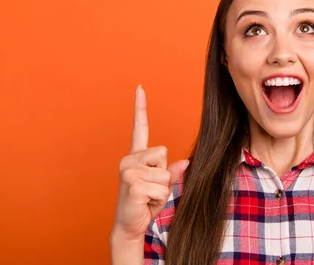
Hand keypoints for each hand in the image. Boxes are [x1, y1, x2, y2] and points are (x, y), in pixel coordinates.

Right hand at [112, 85, 188, 241]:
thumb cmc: (146, 203)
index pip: (140, 128)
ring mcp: (128, 171)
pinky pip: (161, 186)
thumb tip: (185, 161)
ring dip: (161, 189)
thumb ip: (173, 172)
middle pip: (163, 153)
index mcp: (137, 156)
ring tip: (147, 196)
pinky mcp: (132, 184)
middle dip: (163, 174)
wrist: (130, 225)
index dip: (140, 108)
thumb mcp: (163, 185)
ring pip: (164, 173)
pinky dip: (158, 198)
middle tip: (150, 188)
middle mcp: (129, 159)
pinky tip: (144, 202)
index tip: (140, 88)